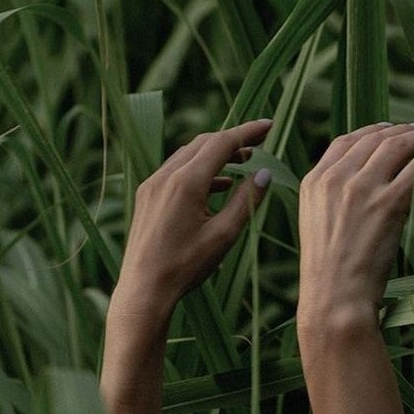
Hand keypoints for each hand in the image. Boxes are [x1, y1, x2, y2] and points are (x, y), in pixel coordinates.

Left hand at [108, 119, 273, 339]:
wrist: (144, 289)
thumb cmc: (185, 266)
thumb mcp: (224, 235)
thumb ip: (246, 201)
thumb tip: (265, 174)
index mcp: (186, 182)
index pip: (222, 143)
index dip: (248, 132)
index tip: (269, 124)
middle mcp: (166, 176)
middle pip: (204, 143)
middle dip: (233, 140)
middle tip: (260, 141)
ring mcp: (152, 185)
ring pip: (189, 155)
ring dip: (216, 154)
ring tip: (243, 162)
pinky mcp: (147, 196)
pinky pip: (176, 171)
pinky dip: (200, 170)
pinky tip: (218, 185)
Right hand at [297, 123, 413, 333]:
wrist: (334, 298)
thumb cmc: (330, 273)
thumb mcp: (321, 225)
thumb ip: (336, 200)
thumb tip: (363, 188)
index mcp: (314, 182)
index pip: (346, 141)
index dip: (372, 131)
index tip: (390, 130)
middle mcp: (336, 179)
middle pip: (375, 139)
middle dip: (401, 131)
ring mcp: (362, 189)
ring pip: (398, 147)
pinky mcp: (388, 203)